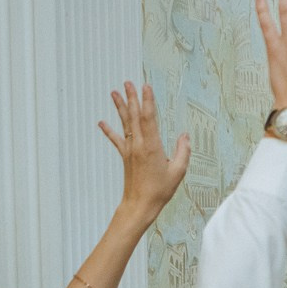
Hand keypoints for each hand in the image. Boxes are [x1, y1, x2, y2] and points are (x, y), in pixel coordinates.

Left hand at [101, 81, 190, 222]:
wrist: (140, 204)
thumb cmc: (160, 190)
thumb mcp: (179, 171)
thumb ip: (183, 151)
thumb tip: (184, 136)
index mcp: (152, 146)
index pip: (149, 118)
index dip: (148, 101)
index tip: (146, 87)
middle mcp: (138, 145)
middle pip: (135, 116)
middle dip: (132, 98)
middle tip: (128, 82)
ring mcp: (130, 150)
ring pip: (125, 124)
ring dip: (120, 107)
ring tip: (114, 93)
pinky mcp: (125, 156)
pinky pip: (116, 140)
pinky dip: (109, 130)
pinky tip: (102, 122)